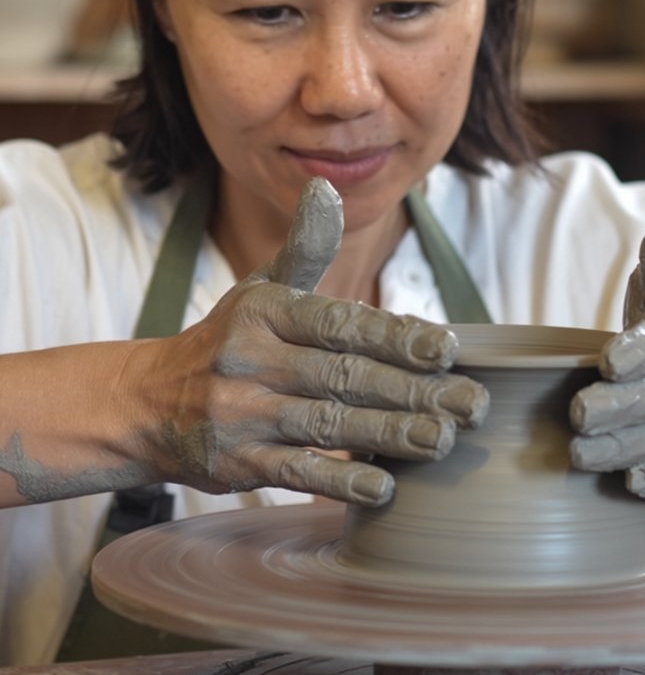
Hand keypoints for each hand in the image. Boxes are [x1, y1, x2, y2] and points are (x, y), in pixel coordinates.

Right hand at [136, 177, 488, 505]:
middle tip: (471, 404)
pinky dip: (340, 481)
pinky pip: (294, 472)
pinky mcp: (235, 465)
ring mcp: (240, 414)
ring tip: (444, 439)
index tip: (448, 349)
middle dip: (414, 391)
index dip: (396, 336)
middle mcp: (250, 359)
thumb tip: (326, 187)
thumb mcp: (259, 290)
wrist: (143, 404)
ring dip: (391, 434)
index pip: (340, 323)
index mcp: (264, 311)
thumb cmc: (226, 339)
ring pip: (328, 423)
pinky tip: (384, 488)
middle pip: (345, 375)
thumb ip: (304, 249)